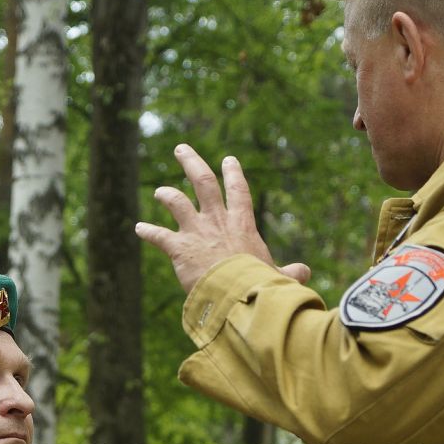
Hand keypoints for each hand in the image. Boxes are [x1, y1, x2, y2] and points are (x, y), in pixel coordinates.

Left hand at [135, 145, 312, 292]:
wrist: (237, 293)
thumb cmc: (260, 286)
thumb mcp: (277, 276)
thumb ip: (289, 272)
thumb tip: (304, 273)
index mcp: (242, 224)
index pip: (238, 192)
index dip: (233, 174)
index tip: (229, 159)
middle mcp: (217, 221)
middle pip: (202, 182)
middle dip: (191, 162)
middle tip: (181, 149)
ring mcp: (196, 232)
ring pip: (176, 201)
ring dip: (166, 194)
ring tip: (159, 191)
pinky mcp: (178, 248)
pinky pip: (159, 236)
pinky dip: (148, 231)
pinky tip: (139, 228)